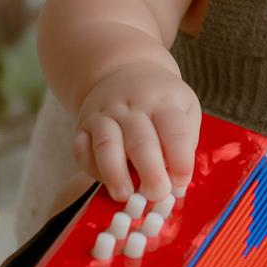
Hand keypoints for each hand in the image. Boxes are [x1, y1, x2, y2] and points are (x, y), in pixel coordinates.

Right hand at [73, 62, 200, 202]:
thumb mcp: (184, 108)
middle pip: (141, 140)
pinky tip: (105, 182)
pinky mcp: (83, 126)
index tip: (182, 181)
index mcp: (164, 102)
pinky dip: (91, 169)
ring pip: (106, 145)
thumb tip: (177, 180)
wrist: (123, 70)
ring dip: (115, 174)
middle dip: (150, 171)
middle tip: (157, 195)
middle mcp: (132, 106)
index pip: (175, 130)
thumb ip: (185, 141)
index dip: (180, 159)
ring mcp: (104, 115)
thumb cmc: (160, 100)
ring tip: (125, 196)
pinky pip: (82, 150)